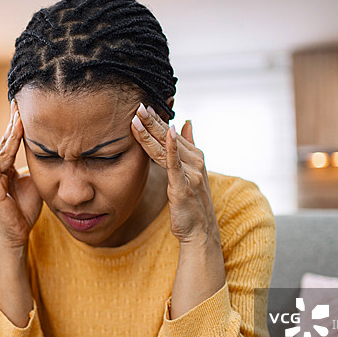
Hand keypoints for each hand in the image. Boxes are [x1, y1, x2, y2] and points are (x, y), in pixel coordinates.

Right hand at [0, 101, 42, 247]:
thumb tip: (52, 154)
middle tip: (20, 100)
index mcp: (4, 169)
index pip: (11, 143)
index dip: (18, 125)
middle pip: (5, 141)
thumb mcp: (33, 184)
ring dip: (9, 130)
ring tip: (15, 111)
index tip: (24, 107)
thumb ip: (36, 168)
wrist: (15, 235)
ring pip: (1, 149)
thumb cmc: (23, 211)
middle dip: (14, 121)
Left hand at [131, 105, 219, 246]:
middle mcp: (195, 161)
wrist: (200, 232)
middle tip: (137, 105)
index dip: (157, 120)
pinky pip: (174, 164)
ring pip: (167, 148)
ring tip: (138, 117)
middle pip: (169, 137)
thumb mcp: (191, 172)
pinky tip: (167, 133)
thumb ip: (189, 146)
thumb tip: (186, 122)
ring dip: (152, 131)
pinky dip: (171, 147)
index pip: (171, 134)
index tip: (144, 106)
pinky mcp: (184, 186)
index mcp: (195, 157)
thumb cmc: (192, 204)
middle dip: (152, 121)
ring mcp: (192, 173)